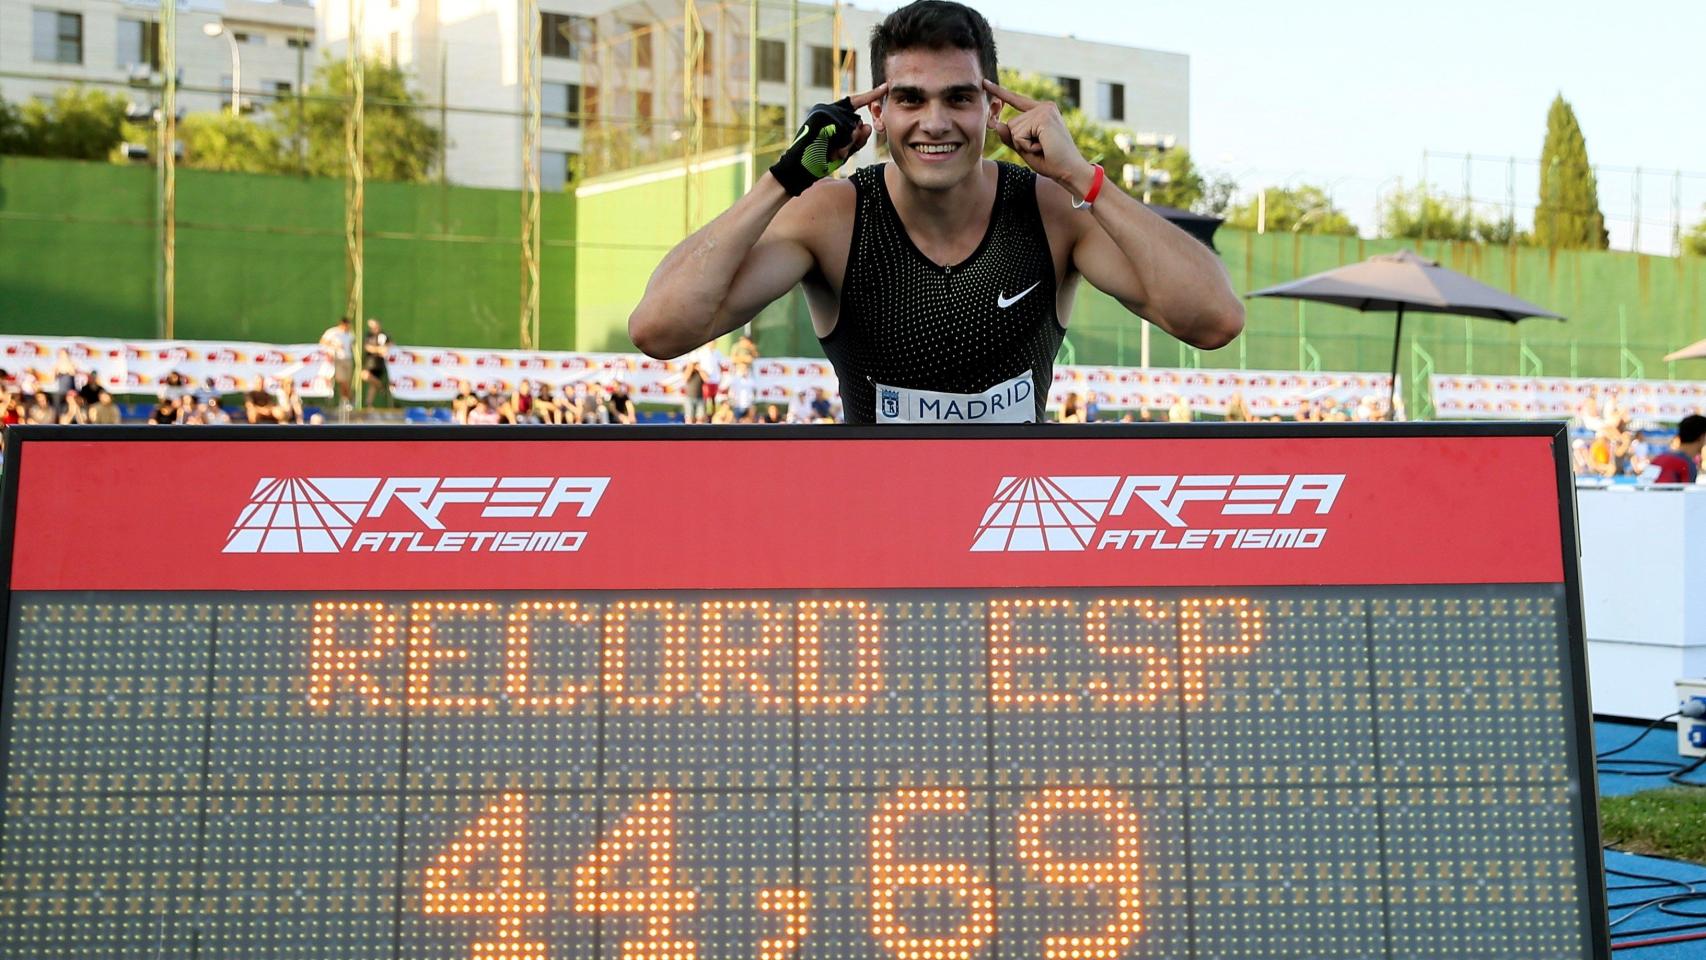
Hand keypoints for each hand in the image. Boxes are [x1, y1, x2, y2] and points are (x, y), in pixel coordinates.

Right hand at [769, 83, 887, 195]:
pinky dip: (843, 144)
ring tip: (832, 152)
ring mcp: (825, 111)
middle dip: (854, 140)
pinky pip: (846, 131)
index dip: (870, 95)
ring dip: (848, 144)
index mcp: (831, 114)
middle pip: (857, 121)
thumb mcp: (843, 150)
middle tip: (838, 152)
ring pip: (853, 126)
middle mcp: (827, 109)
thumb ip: (858, 140)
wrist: (798, 168)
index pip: (854, 102)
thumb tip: (869, 126)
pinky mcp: (823, 116)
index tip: (885, 87)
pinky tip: (830, 150)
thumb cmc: (819, 160)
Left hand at [983, 78, 1096, 197]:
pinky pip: (1019, 134)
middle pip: (1011, 123)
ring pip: (1013, 129)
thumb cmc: (1051, 162)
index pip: (1016, 100)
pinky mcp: (1043, 117)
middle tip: (1041, 148)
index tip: (984, 82)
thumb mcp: (1025, 149)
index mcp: (1042, 111)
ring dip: (1024, 145)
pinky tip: (1043, 147)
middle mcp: (1044, 106)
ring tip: (1043, 147)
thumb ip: (1011, 137)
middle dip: (1020, 142)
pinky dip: (1027, 146)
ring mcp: (1044, 110)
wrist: (1070, 171)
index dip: (1000, 92)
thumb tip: (997, 124)